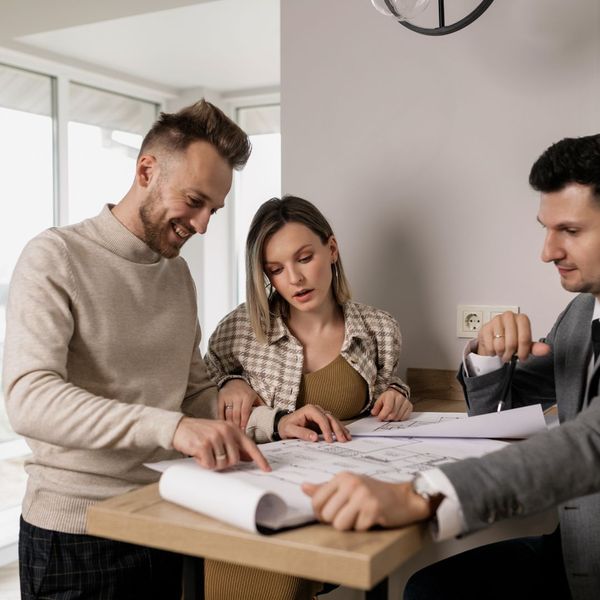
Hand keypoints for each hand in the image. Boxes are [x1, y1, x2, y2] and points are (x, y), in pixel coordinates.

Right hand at [172, 417, 269, 471]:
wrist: (180, 427)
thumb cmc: (201, 432)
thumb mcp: (221, 434)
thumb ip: (235, 444)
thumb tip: (249, 458)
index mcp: (233, 428)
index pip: (250, 445)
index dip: (259, 459)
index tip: (266, 469)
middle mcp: (226, 431)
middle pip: (235, 460)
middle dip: (225, 463)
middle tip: (214, 456)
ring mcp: (215, 437)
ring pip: (222, 464)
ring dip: (213, 464)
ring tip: (206, 453)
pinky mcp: (204, 445)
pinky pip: (210, 465)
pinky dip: (204, 464)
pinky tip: (198, 455)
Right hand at [218, 379, 264, 429]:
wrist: (233, 381)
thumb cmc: (246, 391)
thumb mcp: (255, 396)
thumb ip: (260, 405)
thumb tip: (267, 416)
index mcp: (247, 396)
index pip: (245, 412)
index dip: (244, 422)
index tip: (244, 431)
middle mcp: (238, 396)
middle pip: (236, 414)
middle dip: (237, 425)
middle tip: (238, 434)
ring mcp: (228, 397)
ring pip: (228, 414)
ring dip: (230, 424)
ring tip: (232, 431)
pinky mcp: (221, 398)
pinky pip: (220, 411)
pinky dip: (221, 419)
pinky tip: (224, 425)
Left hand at [277, 405, 351, 442]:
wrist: (283, 425)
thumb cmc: (286, 426)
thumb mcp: (290, 430)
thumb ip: (302, 433)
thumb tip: (314, 438)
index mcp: (309, 409)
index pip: (322, 419)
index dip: (327, 429)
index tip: (329, 440)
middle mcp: (316, 409)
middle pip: (330, 418)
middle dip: (337, 429)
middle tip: (342, 440)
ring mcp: (320, 414)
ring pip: (334, 420)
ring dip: (341, 429)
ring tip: (347, 438)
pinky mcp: (322, 420)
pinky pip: (332, 424)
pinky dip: (339, 429)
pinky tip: (345, 434)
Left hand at [302, 472, 430, 530]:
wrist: (404, 498)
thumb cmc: (374, 492)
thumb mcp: (348, 485)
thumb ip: (325, 488)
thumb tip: (303, 487)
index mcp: (342, 477)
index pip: (317, 500)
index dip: (321, 513)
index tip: (331, 514)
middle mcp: (351, 484)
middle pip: (327, 515)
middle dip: (337, 521)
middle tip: (350, 515)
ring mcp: (362, 496)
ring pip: (339, 525)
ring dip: (350, 526)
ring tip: (360, 517)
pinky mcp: (373, 509)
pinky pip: (357, 529)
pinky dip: (364, 528)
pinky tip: (372, 519)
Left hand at [371, 388, 411, 420]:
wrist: (397, 393)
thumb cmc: (387, 398)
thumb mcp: (379, 400)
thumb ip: (376, 407)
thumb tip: (374, 413)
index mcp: (391, 395)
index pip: (388, 408)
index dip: (383, 415)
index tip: (379, 418)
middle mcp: (400, 397)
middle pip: (393, 414)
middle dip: (387, 418)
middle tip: (384, 418)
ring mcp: (406, 402)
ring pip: (399, 417)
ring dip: (393, 419)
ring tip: (389, 416)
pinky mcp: (410, 406)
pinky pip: (404, 417)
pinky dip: (399, 418)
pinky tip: (396, 415)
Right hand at [477, 312, 550, 362]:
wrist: (493, 339)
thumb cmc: (511, 340)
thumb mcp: (525, 345)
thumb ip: (536, 347)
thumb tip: (546, 349)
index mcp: (521, 318)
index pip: (524, 338)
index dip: (523, 351)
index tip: (522, 357)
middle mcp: (509, 316)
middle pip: (512, 342)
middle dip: (511, 353)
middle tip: (510, 355)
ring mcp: (496, 320)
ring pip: (500, 345)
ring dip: (501, 353)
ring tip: (502, 352)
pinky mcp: (485, 327)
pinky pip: (490, 346)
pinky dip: (492, 351)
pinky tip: (494, 349)